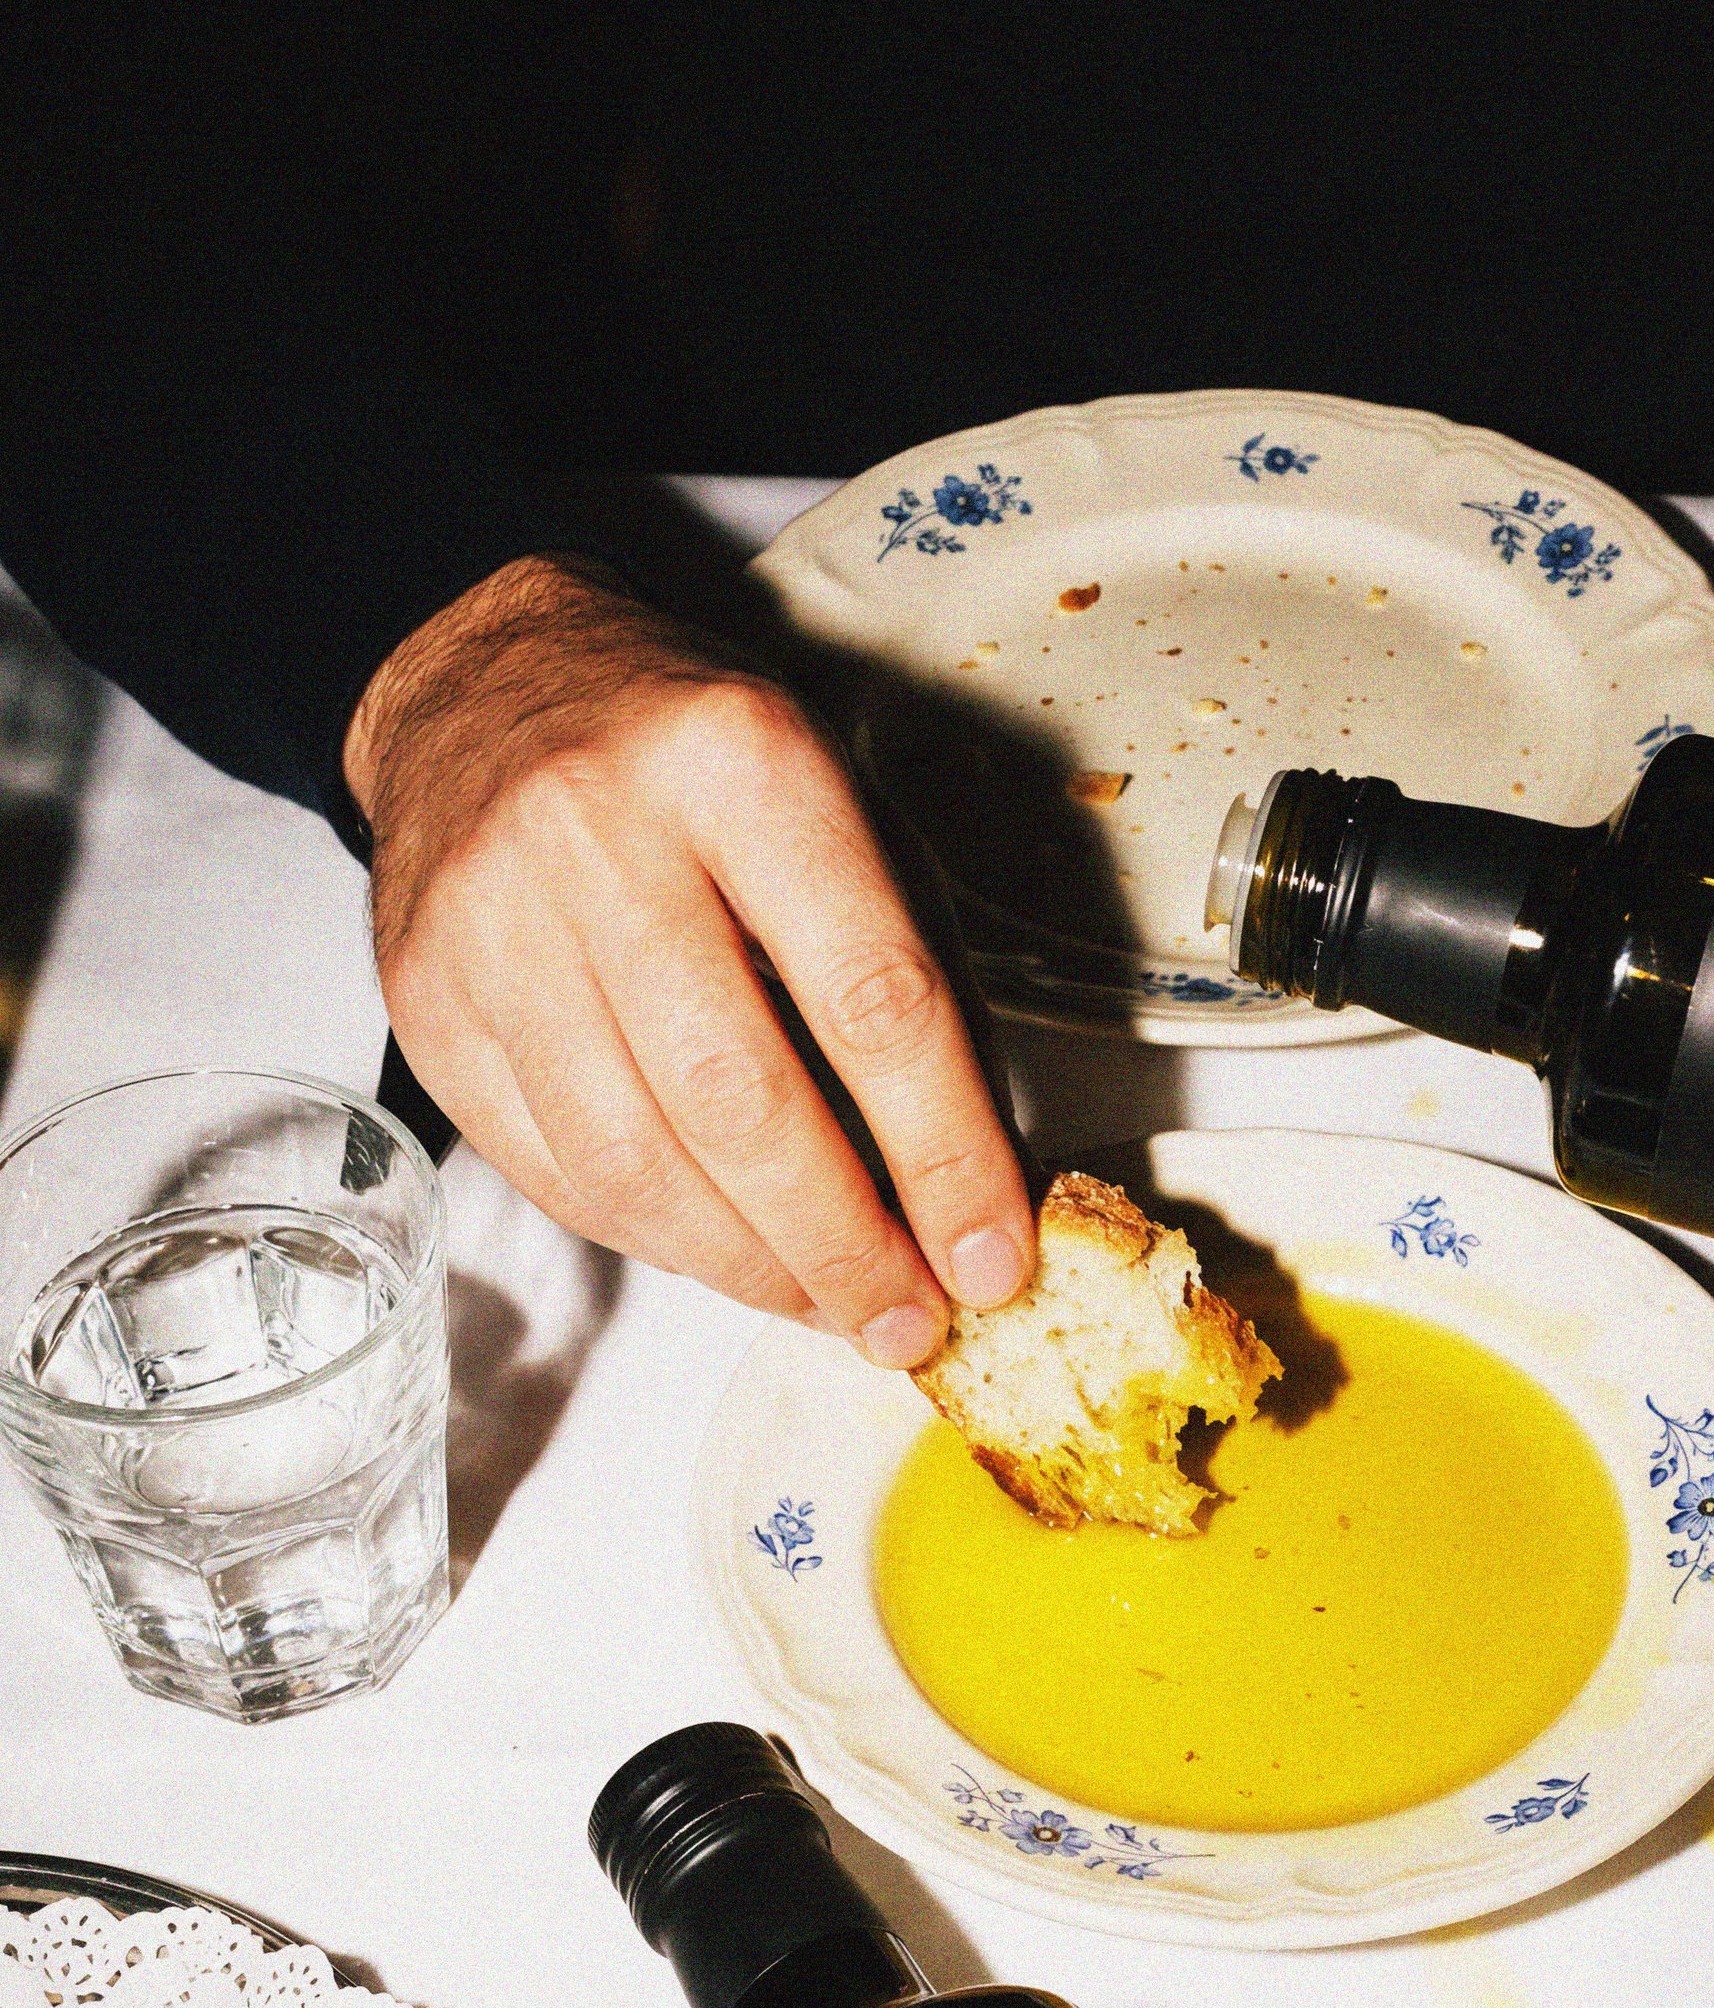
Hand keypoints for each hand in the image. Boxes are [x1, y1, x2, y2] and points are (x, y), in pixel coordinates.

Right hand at [344, 554, 1032, 1358]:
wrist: (482, 685)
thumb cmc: (693, 759)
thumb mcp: (837, 802)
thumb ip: (907, 972)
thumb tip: (970, 1177)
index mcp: (743, 765)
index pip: (873, 999)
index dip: (945, 1157)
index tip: (991, 1258)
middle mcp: (599, 835)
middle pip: (740, 1103)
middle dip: (843, 1246)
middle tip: (909, 1322)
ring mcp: (494, 923)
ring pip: (634, 1162)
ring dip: (751, 1270)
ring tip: (829, 1308)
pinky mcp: (429, 1002)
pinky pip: (555, 1170)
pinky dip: (657, 1240)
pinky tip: (725, 1255)